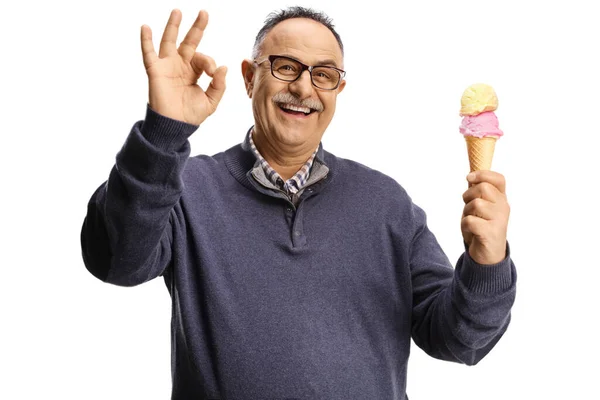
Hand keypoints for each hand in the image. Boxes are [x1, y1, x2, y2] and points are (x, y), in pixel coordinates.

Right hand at [141, 9, 226, 124]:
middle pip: (189, 41)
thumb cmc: (191, 115)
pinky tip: (145, 27)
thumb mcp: (211, 101)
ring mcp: (167, 66)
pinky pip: (148, 53)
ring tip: (178, 12)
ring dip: (173, 26)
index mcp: (194, 72)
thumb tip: (223, 66)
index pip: (203, 59)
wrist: (175, 126)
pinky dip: (145, 41)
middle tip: (204, 13)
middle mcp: (181, 65)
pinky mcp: (155, 71)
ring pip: (169, 41)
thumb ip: (219, 85)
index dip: (209, 63)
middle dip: (197, 27)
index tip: (212, 73)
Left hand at [461, 171, 509, 264]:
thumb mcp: (480, 207)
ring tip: (471, 221)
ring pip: (475, 204)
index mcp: (501, 199)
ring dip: (466, 213)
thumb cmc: (481, 227)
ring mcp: (499, 220)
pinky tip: (470, 232)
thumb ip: (478, 192)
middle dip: (468, 196)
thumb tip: (471, 175)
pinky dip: (465, 226)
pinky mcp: (491, 233)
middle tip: (468, 208)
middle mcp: (503, 207)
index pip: (498, 179)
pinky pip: (470, 221)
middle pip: (482, 188)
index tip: (469, 178)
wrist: (488, 255)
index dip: (482, 174)